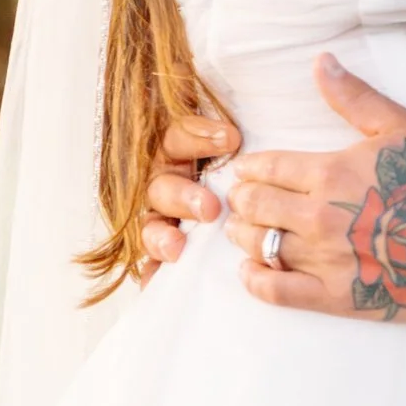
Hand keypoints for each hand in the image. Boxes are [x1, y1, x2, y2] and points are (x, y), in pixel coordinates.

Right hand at [137, 110, 242, 279]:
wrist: (255, 213)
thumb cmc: (247, 170)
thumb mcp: (238, 144)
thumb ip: (235, 133)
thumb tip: (245, 125)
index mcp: (180, 152)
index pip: (179, 137)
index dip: (198, 136)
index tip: (231, 139)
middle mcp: (167, 183)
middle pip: (162, 187)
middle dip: (184, 196)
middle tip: (210, 207)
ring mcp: (162, 218)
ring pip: (152, 225)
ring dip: (161, 237)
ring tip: (177, 247)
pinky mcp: (164, 251)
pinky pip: (150, 263)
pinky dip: (153, 272)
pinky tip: (157, 280)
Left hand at [226, 55, 405, 319]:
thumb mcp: (400, 126)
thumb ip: (354, 96)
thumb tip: (321, 61)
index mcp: (329, 173)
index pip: (267, 168)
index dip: (250, 168)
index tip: (246, 169)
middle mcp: (318, 217)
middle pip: (255, 207)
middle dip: (243, 200)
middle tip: (242, 199)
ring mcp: (324, 259)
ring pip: (260, 246)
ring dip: (243, 236)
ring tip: (242, 231)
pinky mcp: (335, 295)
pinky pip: (278, 292)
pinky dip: (255, 281)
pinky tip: (250, 270)